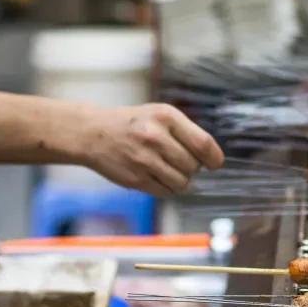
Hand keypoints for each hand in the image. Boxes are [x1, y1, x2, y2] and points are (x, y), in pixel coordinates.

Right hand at [81, 103, 224, 196]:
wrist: (93, 133)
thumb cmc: (132, 124)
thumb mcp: (159, 114)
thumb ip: (185, 132)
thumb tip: (211, 158)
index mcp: (166, 116)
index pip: (203, 143)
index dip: (214, 158)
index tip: (214, 163)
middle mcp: (155, 136)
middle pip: (192, 166)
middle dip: (191, 168)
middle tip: (179, 162)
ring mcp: (144, 159)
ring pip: (181, 182)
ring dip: (180, 181)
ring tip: (169, 171)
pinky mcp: (136, 178)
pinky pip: (165, 192)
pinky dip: (167, 189)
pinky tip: (159, 178)